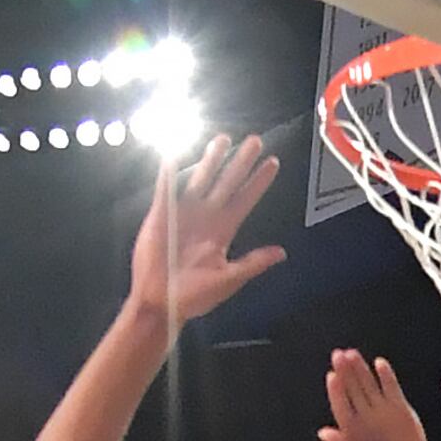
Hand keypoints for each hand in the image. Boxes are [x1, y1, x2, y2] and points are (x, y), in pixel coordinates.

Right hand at [128, 135, 286, 327]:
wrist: (160, 303)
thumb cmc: (193, 297)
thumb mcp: (228, 280)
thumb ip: (253, 263)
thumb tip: (281, 252)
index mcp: (223, 231)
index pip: (245, 199)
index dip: (259, 182)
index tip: (273, 162)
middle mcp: (206, 217)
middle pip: (227, 182)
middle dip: (241, 162)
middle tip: (255, 140)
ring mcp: (183, 213)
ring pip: (200, 178)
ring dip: (211, 159)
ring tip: (223, 138)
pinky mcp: (161, 214)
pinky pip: (166, 187)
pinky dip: (168, 171)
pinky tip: (174, 153)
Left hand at [317, 352, 430, 440]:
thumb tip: (324, 432)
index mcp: (350, 430)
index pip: (340, 405)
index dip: (336, 391)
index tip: (332, 376)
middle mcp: (363, 417)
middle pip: (352, 389)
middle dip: (345, 372)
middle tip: (338, 355)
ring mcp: (381, 411)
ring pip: (368, 385)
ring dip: (360, 370)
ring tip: (352, 354)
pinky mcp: (400, 409)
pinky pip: (391, 389)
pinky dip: (386, 377)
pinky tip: (380, 363)